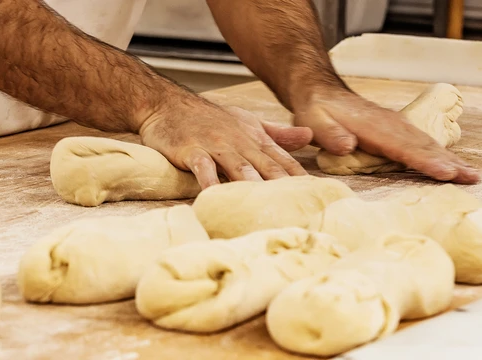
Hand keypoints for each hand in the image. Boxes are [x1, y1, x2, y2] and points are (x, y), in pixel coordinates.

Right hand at [139, 99, 313, 188]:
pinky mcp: (191, 150)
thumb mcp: (246, 122)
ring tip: (264, 203)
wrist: (166, 104)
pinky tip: (213, 197)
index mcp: (253, 138)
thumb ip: (277, 134)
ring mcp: (214, 145)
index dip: (298, 177)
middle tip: (297, 206)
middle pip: (265, 166)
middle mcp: (238, 142)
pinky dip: (208, 181)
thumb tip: (309, 136)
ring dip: (251, 183)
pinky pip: (202, 167)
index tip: (315, 195)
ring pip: (238, 166)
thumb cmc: (206, 117)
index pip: (281, 160)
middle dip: (282, 185)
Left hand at [294, 91, 479, 183]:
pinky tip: (453, 166)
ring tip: (472, 176)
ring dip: (451, 160)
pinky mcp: (397, 131)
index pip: (403, 147)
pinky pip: (422, 144)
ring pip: (428, 144)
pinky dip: (440, 155)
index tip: (446, 172)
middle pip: (424, 146)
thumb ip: (330, 134)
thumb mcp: (315, 121)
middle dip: (450, 163)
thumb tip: (347, 146)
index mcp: (374, 127)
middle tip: (473, 178)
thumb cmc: (318, 111)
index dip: (426, 160)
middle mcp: (391, 126)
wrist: (321, 92)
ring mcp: (397, 127)